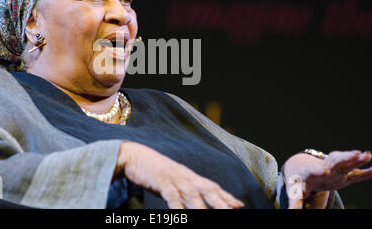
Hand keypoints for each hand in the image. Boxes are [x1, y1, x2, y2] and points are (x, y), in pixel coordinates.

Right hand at [114, 141, 243, 208]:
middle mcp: (185, 176)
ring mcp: (174, 178)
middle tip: (233, 211)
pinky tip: (181, 217)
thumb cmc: (154, 171)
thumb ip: (185, 192)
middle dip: (222, 202)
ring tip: (210, 218)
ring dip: (203, 208)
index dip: (226, 196)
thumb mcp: (172, 181)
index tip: (239, 205)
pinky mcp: (161, 180)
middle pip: (208, 189)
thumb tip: (198, 204)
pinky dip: (178, 207)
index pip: (212, 186)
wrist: (133, 155)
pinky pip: (171, 196)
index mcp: (189, 176)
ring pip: (193, 194)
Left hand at [283, 150, 371, 208]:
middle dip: (345, 158)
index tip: (325, 171)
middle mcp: (323, 167)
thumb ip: (295, 202)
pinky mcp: (341, 172)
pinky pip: (354, 171)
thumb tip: (291, 212)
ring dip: (355, 158)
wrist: (300, 167)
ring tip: (367, 155)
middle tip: (357, 153)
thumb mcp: (294, 191)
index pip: (314, 170)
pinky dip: (364, 171)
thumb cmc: (297, 181)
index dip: (319, 171)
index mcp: (310, 172)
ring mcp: (333, 168)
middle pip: (334, 161)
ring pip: (344, 161)